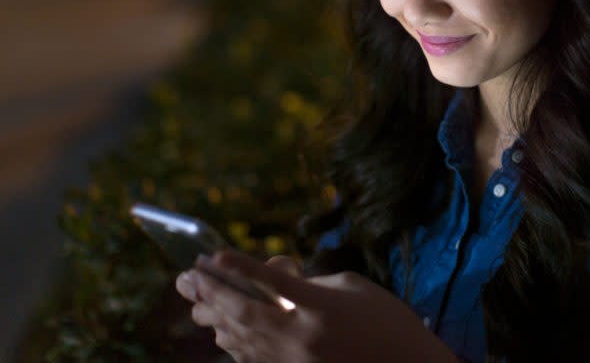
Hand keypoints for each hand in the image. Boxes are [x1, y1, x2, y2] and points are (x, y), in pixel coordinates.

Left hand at [175, 250, 456, 362]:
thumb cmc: (386, 319)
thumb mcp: (353, 287)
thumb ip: (311, 283)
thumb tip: (278, 280)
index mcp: (319, 308)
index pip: (271, 283)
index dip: (239, 267)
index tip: (212, 255)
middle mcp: (301, 337)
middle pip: (244, 313)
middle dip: (210, 293)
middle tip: (185, 278)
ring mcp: (294, 361)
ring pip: (240, 339)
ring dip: (214, 318)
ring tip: (195, 301)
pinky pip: (252, 359)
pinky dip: (233, 342)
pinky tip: (221, 329)